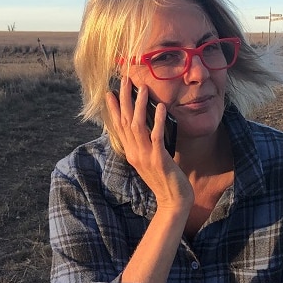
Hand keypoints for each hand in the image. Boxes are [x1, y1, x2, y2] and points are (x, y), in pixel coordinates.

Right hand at [105, 78, 193, 211]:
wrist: (173, 202)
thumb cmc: (165, 180)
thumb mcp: (150, 161)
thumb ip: (145, 145)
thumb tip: (146, 127)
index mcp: (131, 153)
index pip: (118, 127)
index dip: (114, 109)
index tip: (110, 92)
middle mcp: (135, 153)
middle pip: (125, 122)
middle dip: (124, 100)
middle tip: (124, 81)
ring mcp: (145, 156)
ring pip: (138, 126)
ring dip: (139, 105)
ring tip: (142, 88)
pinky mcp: (159, 159)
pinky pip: (156, 136)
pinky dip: (157, 121)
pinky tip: (161, 107)